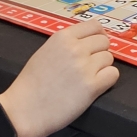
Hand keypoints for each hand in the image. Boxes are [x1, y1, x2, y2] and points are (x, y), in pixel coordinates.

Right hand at [0, 21, 118, 136]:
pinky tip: (95, 86)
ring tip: (88, 78)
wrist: (24, 111)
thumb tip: (86, 42)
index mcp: (62, 38)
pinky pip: (113, 75)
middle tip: (90, 65)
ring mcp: (84, 67)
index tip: (96, 45)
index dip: (98, 35)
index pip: (94, 25)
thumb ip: (65, 45)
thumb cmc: (30, 85)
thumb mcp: (44, 52)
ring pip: (109, 58)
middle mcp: (75, 48)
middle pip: (104, 41)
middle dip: (100, 53)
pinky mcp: (92, 86)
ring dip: (103, 68)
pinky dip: (107, 80)